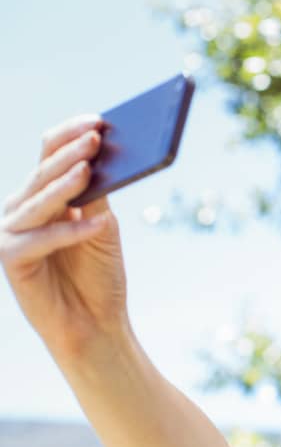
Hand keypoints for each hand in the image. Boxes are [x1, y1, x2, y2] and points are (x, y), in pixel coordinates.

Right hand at [0, 116, 130, 357]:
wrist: (94, 325)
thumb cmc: (98, 276)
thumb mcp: (101, 230)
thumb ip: (96, 198)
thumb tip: (103, 159)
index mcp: (41, 197)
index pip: (50, 155)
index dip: (70, 136)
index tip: (99, 121)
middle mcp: (21, 209)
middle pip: (43, 173)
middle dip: (71, 153)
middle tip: (96, 136)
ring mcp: (11, 232)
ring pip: (39, 203)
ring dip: (65, 185)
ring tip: (90, 169)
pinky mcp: (11, 258)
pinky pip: (42, 240)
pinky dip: (70, 232)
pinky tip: (98, 225)